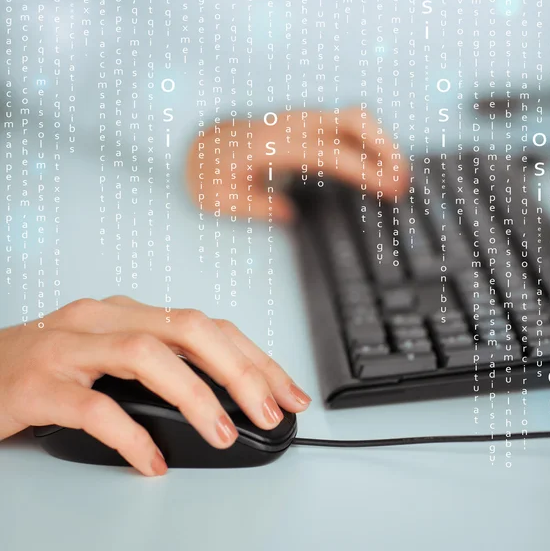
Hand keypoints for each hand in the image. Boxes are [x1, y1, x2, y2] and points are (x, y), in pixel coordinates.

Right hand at [0, 296, 310, 475]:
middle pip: (187, 328)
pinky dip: (130, 436)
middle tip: (270, 411)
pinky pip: (92, 407)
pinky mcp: (37, 384)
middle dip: (239, 369)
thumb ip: (163, 368)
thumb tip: (225, 402)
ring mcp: (69, 348)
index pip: (207, 324)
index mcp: (129, 313)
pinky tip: (151, 461)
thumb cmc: (51, 367)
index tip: (287, 391)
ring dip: (195, 396)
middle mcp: (104, 319)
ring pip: (145, 356)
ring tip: (224, 433)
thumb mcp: (115, 356)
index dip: (253, 357)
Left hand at [186, 107, 406, 221]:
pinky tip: (375, 164)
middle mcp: (289, 124)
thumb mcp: (218, 199)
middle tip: (403, 181)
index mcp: (270, 143)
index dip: (363, 169)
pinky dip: (366, 140)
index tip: (389, 187)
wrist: (196, 145)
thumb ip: (253, 206)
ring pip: (352, 118)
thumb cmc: (205, 173)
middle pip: (351, 121)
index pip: (330, 152)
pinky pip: (342, 125)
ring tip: (397, 175)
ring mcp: (298, 120)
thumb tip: (288, 214)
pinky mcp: (303, 125)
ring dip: (380, 142)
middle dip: (384, 147)